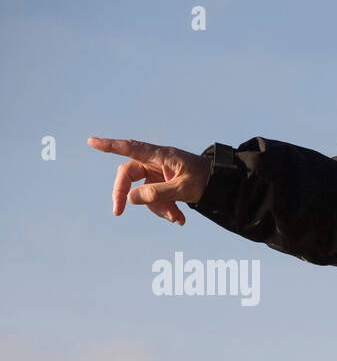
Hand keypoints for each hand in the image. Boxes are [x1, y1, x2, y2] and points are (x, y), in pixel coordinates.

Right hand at [87, 137, 212, 225]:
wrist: (221, 184)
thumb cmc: (205, 180)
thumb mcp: (185, 189)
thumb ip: (158, 193)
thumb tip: (131, 197)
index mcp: (160, 156)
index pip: (131, 148)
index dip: (110, 145)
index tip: (91, 141)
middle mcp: (155, 162)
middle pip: (128, 175)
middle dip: (124, 194)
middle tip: (117, 211)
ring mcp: (157, 173)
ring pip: (143, 192)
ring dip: (157, 208)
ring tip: (177, 218)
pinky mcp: (162, 184)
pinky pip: (155, 198)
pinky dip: (165, 210)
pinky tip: (180, 219)